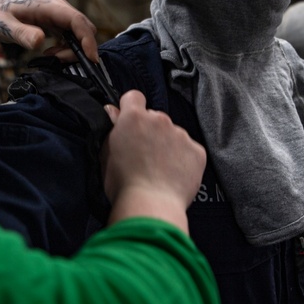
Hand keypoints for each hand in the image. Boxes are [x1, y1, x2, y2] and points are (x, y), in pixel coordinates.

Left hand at [0, 0, 99, 61]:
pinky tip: (49, 53)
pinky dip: (65, 49)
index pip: (78, 22)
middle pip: (83, 29)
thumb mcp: (4, 26)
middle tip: (58, 61)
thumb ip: (22, 33)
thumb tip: (40, 41)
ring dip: (71, 50)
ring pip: (78, 35)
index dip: (88, 41)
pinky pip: (70, 37)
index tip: (91, 59)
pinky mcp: (55, 23)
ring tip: (50, 57)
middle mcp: (58, 9)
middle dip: (79, 49)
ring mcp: (58, 15)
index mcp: (49, 6)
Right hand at [100, 90, 205, 231]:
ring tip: (159, 170)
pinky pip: (190, 150)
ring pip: (174, 134)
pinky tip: (174, 176)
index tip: (130, 123)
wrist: (150, 206)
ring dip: (168, 146)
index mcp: (134, 118)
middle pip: (155, 118)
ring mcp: (181, 134)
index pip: (133, 97)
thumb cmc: (123, 184)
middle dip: (151, 132)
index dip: (131, 109)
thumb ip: (111, 127)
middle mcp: (159, 120)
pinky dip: (184, 160)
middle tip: (144, 155)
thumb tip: (113, 111)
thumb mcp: (106, 153)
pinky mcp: (197, 151)